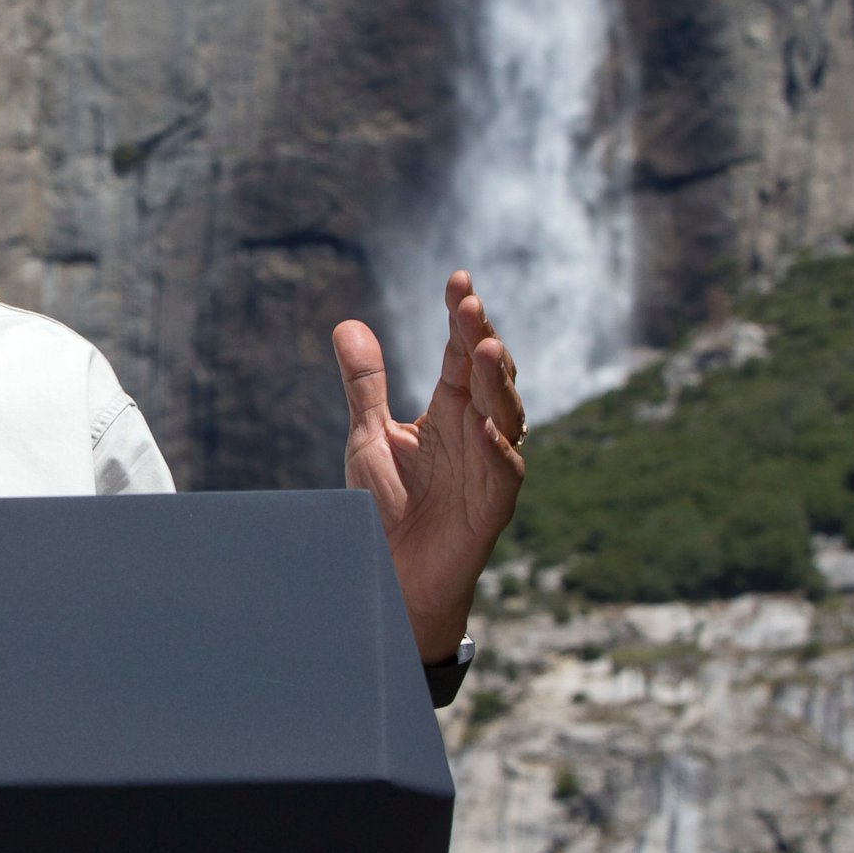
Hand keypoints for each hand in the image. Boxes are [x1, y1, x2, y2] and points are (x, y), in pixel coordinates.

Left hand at [333, 271, 525, 662]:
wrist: (393, 573)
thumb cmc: (387, 506)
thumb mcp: (369, 436)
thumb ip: (365, 384)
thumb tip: (348, 323)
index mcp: (450, 409)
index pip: (460, 354)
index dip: (461, 318)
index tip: (458, 279)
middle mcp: (477, 430)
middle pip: (488, 375)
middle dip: (481, 339)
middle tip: (468, 305)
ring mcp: (490, 465)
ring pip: (505, 415)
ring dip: (497, 383)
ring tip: (485, 348)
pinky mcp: (494, 504)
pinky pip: (503, 471)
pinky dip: (496, 449)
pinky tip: (483, 427)